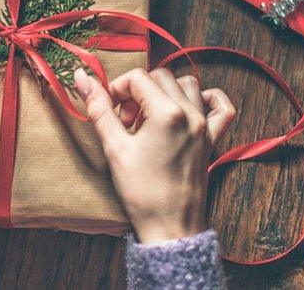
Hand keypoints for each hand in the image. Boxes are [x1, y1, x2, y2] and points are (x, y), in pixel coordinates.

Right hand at [74, 67, 236, 243]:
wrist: (170, 226)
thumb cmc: (142, 192)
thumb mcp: (115, 148)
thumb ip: (100, 109)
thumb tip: (82, 78)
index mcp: (167, 113)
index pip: (138, 78)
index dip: (117, 89)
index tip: (109, 110)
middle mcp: (191, 113)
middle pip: (160, 77)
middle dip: (138, 92)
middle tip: (126, 120)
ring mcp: (205, 125)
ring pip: (188, 85)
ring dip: (165, 93)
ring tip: (150, 118)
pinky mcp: (213, 139)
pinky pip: (221, 106)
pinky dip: (206, 100)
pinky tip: (188, 110)